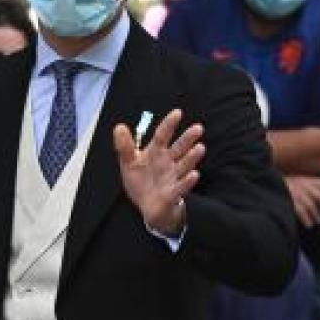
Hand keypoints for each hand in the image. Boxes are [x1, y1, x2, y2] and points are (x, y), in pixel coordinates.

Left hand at [114, 109, 204, 235]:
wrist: (147, 207)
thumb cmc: (141, 182)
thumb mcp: (129, 163)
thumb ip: (125, 147)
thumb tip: (119, 126)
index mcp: (156, 152)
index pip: (162, 135)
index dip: (169, 124)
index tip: (178, 112)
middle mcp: (168, 163)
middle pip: (178, 148)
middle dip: (188, 139)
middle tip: (198, 128)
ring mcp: (172, 178)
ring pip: (183, 165)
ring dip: (191, 157)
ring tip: (200, 148)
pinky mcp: (172, 194)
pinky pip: (180, 187)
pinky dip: (187, 182)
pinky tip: (194, 174)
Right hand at [285, 175, 319, 227]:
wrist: (273, 185)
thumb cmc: (291, 185)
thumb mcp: (303, 181)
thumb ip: (316, 186)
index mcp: (308, 180)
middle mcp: (304, 186)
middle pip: (318, 195)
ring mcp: (297, 194)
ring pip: (310, 205)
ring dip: (316, 214)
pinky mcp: (290, 202)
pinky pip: (300, 211)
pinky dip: (306, 219)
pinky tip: (310, 225)